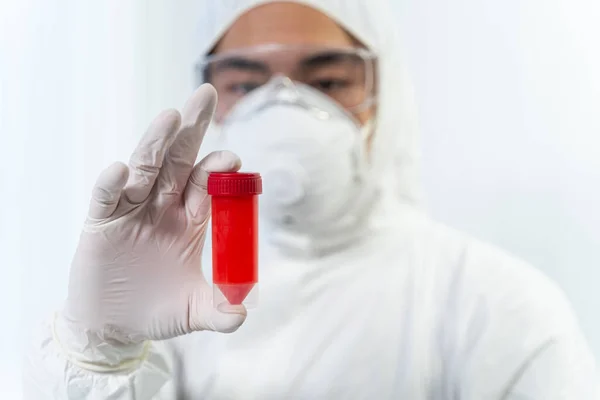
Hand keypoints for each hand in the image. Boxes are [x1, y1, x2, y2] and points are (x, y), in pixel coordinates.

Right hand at [62, 84, 245, 343]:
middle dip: (191, 130)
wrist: (114, 326)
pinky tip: (121, 170)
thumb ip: (219, 312)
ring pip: (145, 169)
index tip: (232, 158)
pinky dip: (113, 183)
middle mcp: (163, 207)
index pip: (208, 183)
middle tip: (205, 95)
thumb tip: (242, 315)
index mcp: (191, 220)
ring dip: (156, 143)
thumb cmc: (157, 311)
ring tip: (170, 117)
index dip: (219, 168)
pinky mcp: (102, 223)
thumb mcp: (193, 311)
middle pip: (179, 161)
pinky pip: (107, 198)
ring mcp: (132, 211)